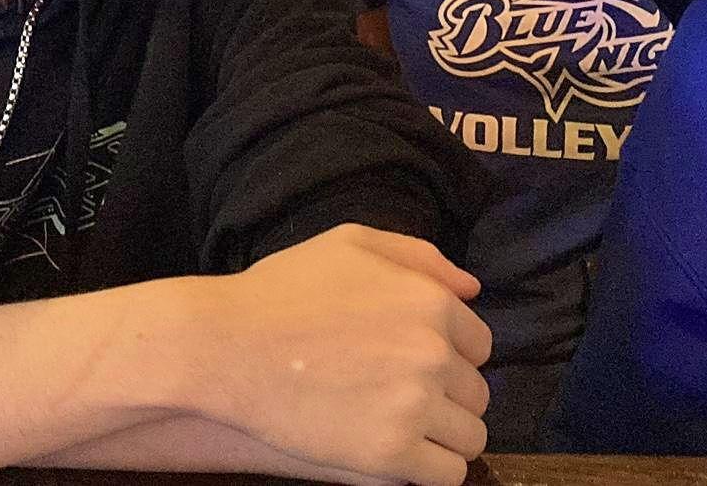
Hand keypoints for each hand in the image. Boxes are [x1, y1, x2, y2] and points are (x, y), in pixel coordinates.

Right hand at [192, 225, 489, 485]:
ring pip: (470, 436)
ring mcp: (413, 407)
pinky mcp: (389, 456)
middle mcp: (433, 353)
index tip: (415, 360)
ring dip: (445, 434)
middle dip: (448, 394)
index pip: (479, 342)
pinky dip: (433, 468)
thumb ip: (420, 257)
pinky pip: (447, 474)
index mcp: (430, 302)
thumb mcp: (353, 243)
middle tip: (402, 393)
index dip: (451, 351)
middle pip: (476, 391)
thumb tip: (472, 288)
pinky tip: (403, 453)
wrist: (228, 346)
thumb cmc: (286, 289)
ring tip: (405, 426)